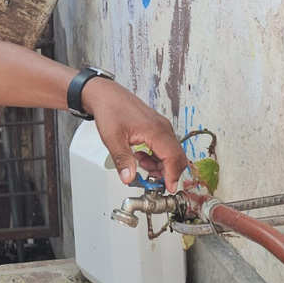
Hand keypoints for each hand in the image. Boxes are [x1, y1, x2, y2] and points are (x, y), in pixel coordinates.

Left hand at [81, 77, 186, 192]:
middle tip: (151, 180)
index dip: (173, 175)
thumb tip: (129, 178)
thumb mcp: (112, 139)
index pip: (173, 157)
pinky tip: (141, 156)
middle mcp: (163, 127)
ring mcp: (161, 126)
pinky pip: (165, 146)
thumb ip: (122, 160)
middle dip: (167, 172)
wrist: (106, 94)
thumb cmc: (110, 110)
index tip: (169, 188)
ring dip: (160, 164)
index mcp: (155, 130)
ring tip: (140, 164)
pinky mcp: (157, 127)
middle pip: (177, 156)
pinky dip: (156, 156)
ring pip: (171, 152)